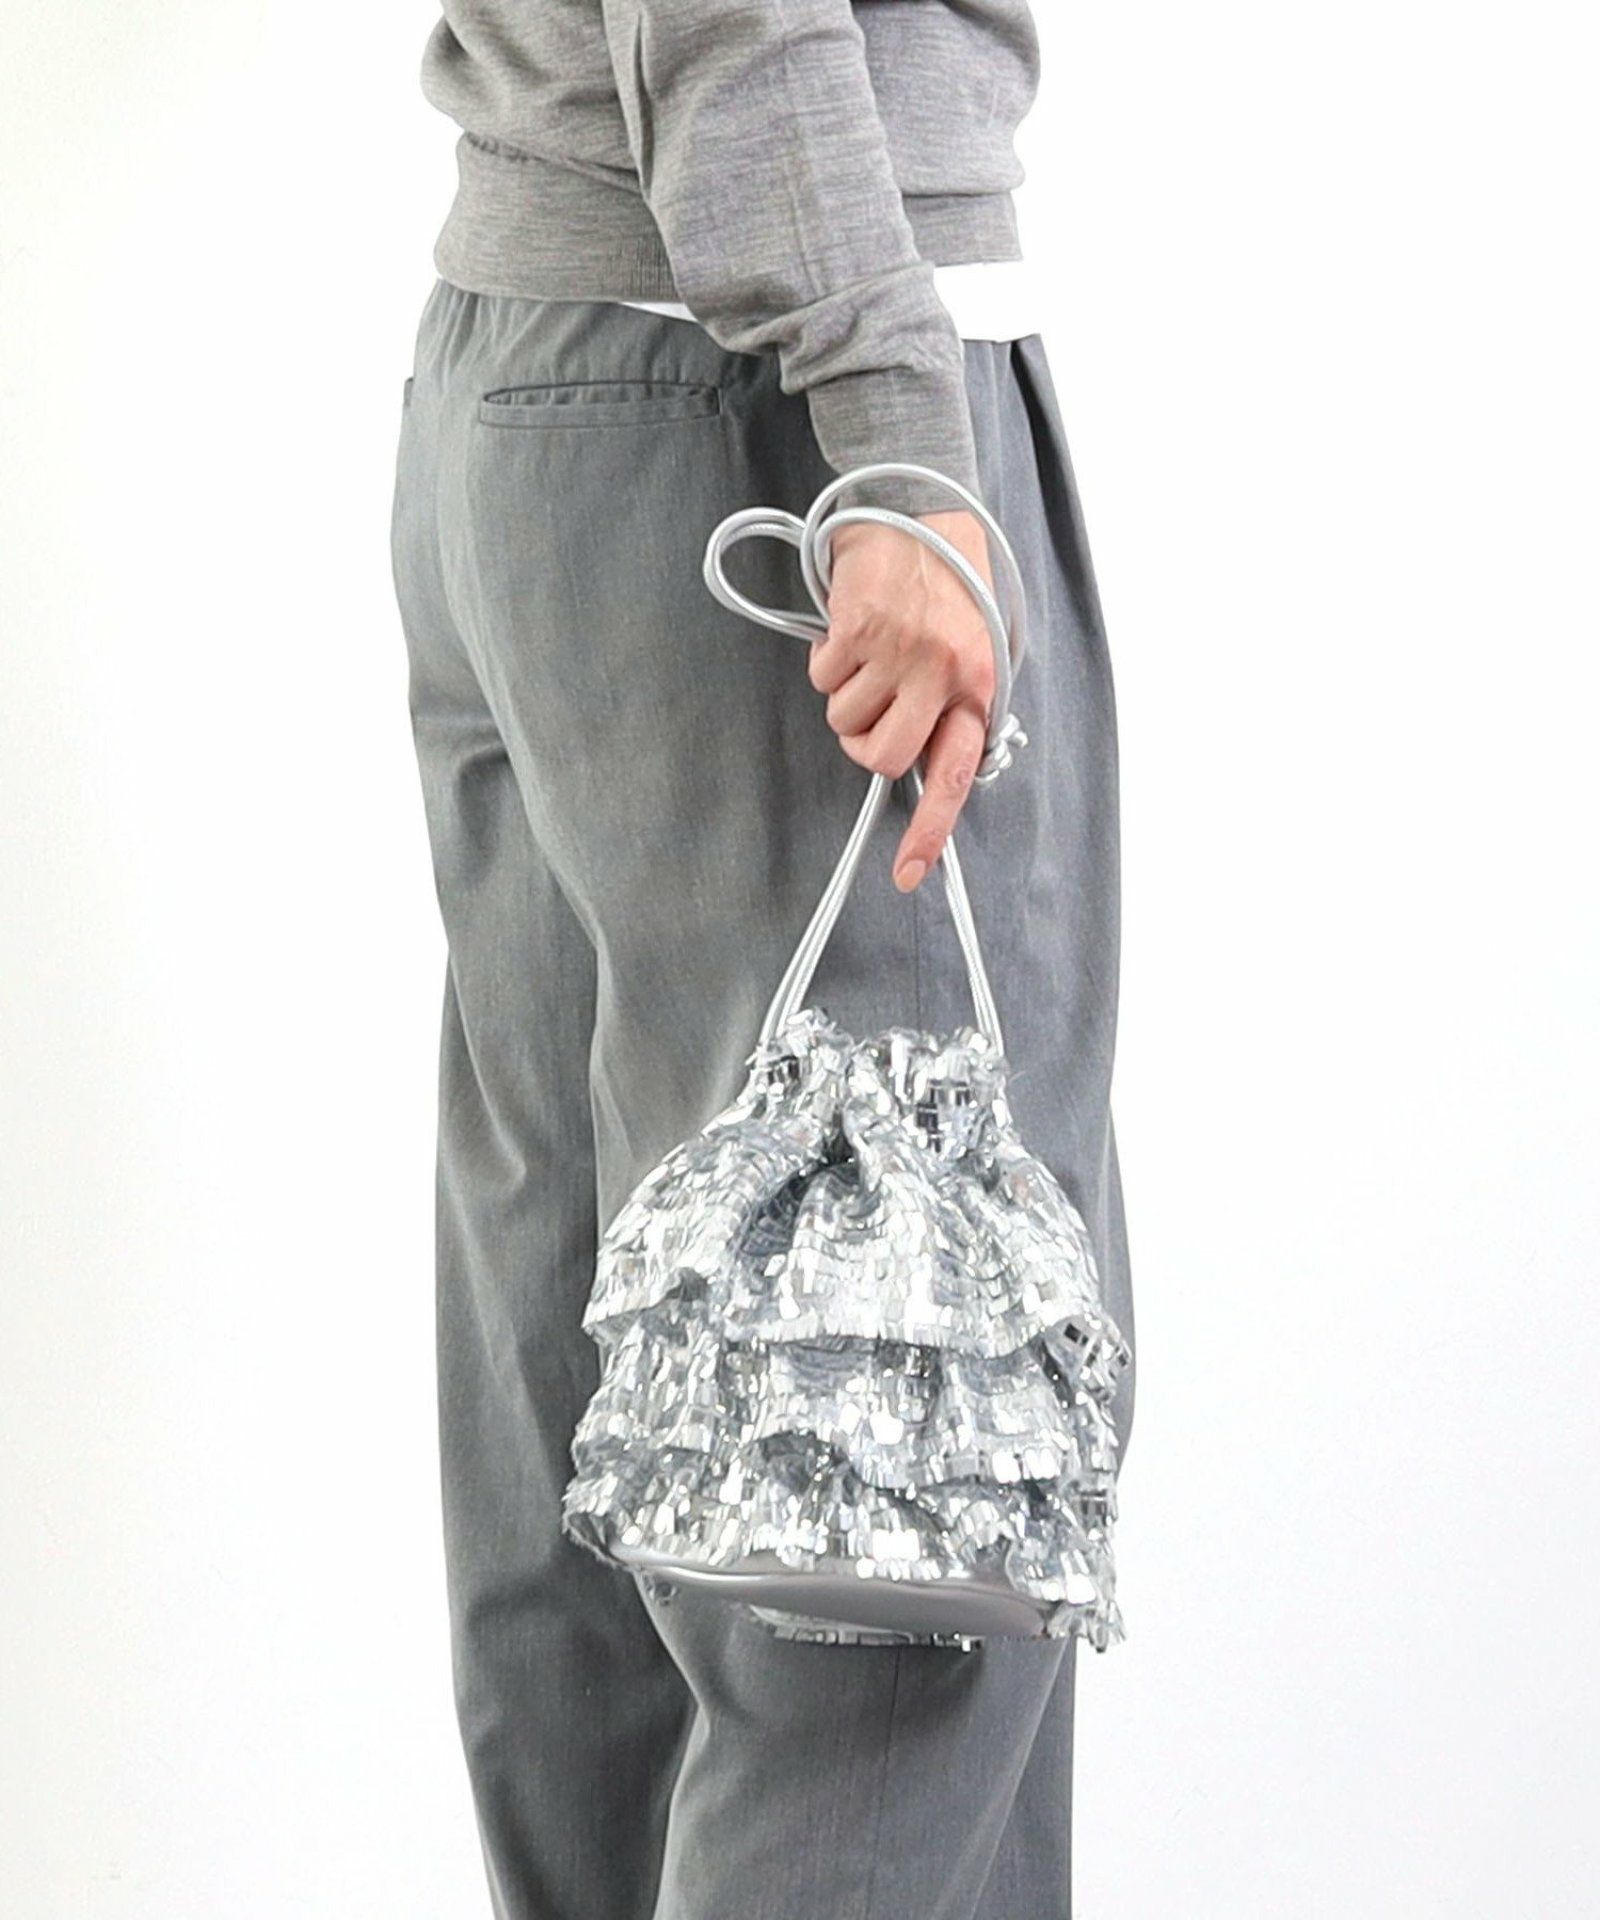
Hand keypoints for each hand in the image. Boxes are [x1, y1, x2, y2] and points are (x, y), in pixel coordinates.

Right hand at [807, 509, 996, 891]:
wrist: (921, 508)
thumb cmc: (950, 583)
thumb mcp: (975, 647)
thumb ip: (956, 705)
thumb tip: (928, 761)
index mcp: (978, 686)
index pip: (954, 776)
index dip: (929, 832)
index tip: (910, 875)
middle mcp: (942, 673)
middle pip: (882, 760)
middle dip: (864, 747)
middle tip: (868, 714)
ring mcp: (898, 651)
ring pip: (845, 721)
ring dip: (846, 697)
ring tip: (868, 654)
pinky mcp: (858, 626)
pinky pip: (825, 679)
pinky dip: (828, 662)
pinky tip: (852, 631)